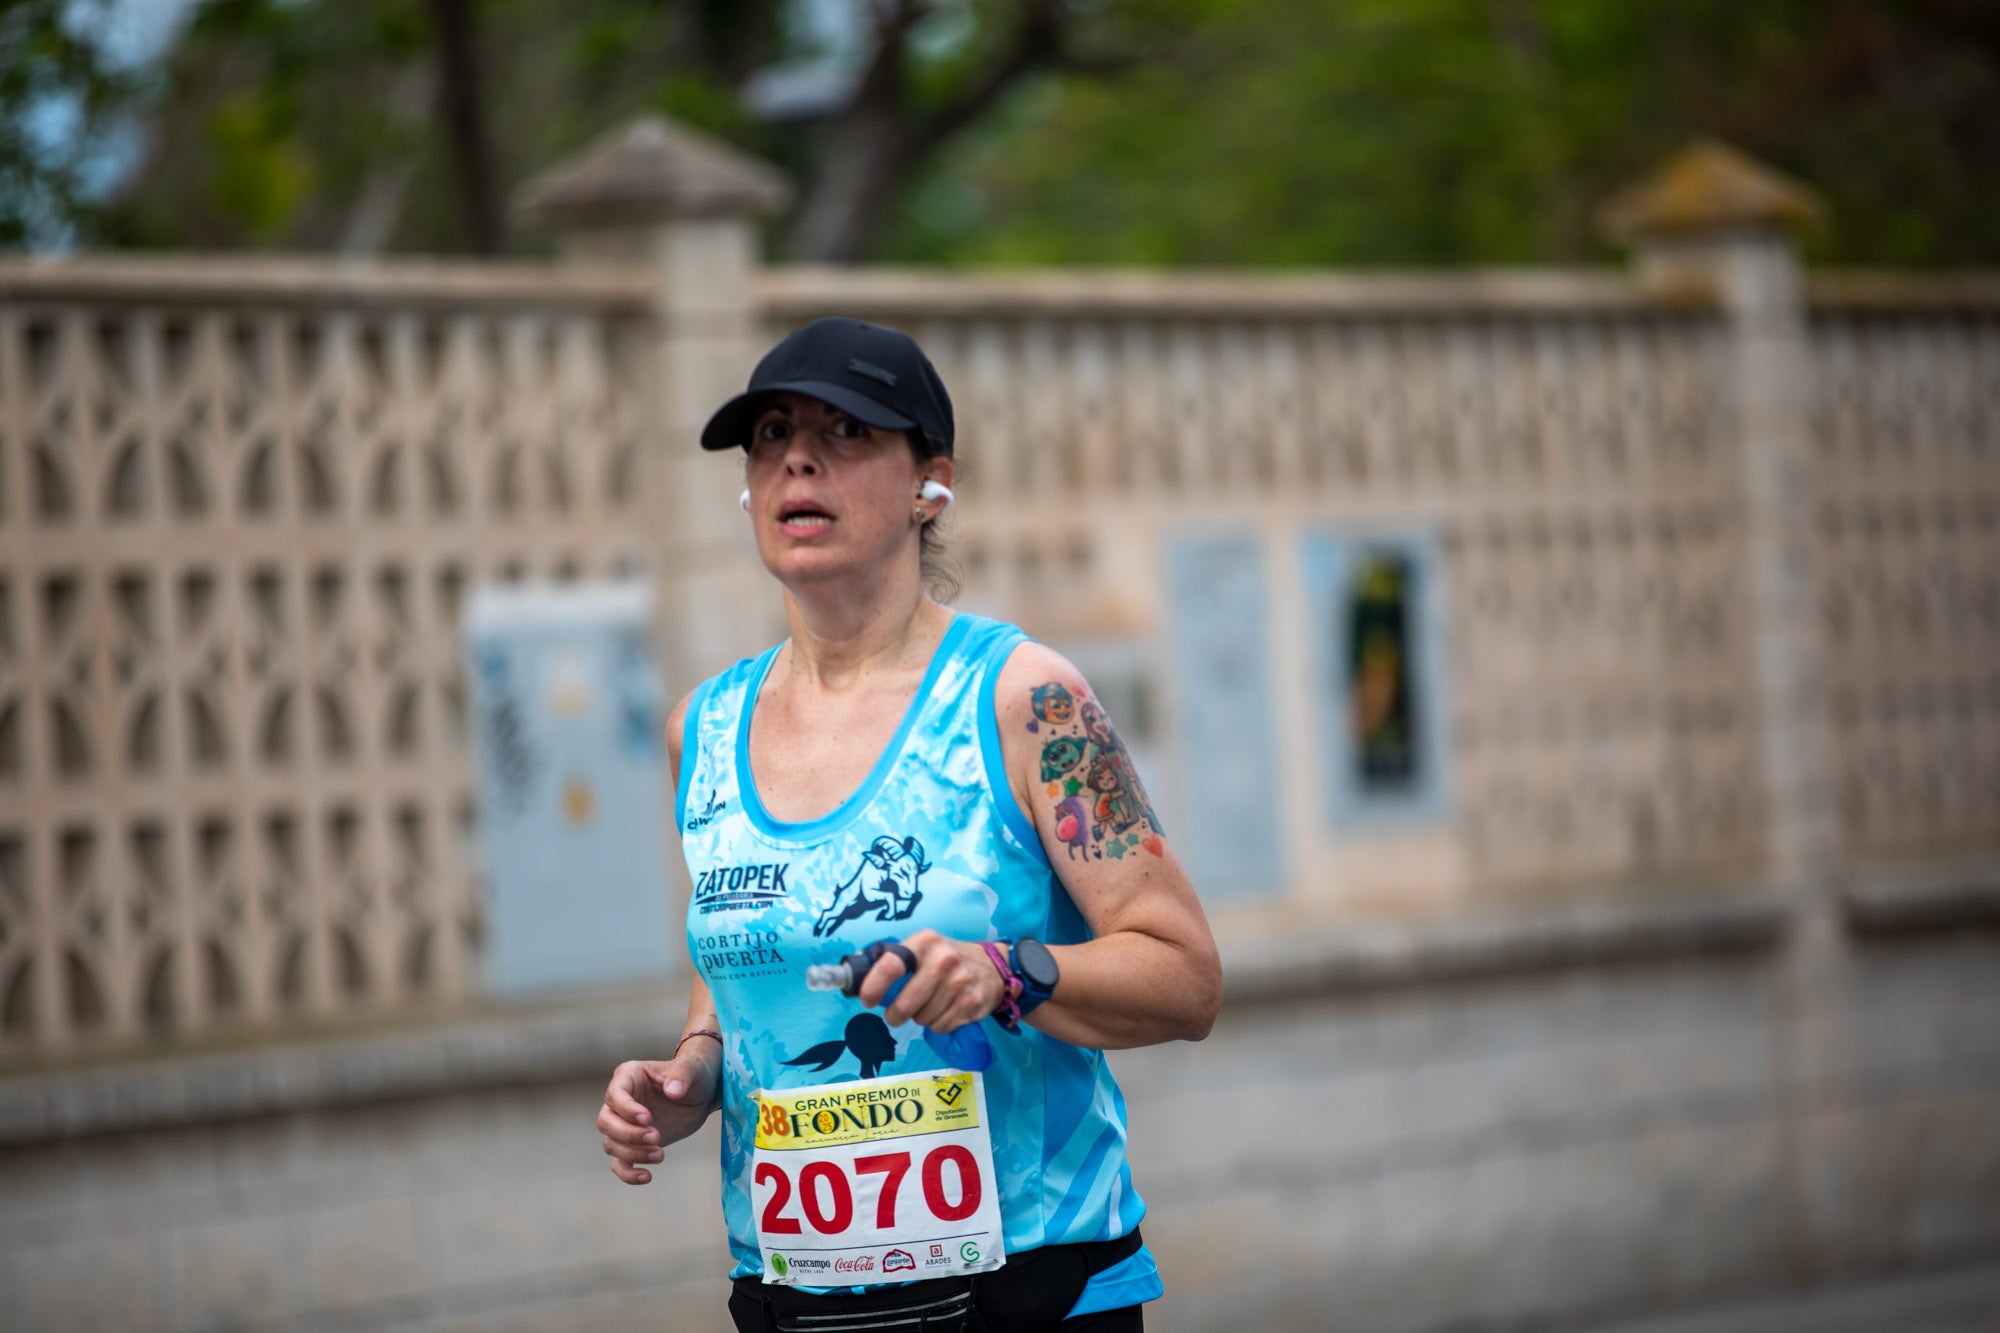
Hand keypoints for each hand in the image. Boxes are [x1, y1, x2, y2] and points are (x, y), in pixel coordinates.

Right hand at [597, 1044, 719, 1184]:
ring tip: (660, 1154)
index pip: (615, 1094)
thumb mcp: (692, 1068)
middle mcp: (620, 1101)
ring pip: (611, 1144)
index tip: (648, 1119)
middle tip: (656, 1137)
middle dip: (628, 1134)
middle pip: (606, 1122)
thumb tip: (673, 1091)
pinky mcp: (634, 1145)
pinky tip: (647, 1177)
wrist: (701, 1094)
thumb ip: (682, 1074)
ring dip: (632, 1153)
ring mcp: (624, 1124)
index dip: (627, 1109)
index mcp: (628, 1076)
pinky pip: (619, 1163)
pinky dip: (628, 1174)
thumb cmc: (694, 1074)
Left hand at [858, 930, 1005, 1034]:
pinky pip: (940, 1026)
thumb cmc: (947, 959)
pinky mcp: (972, 1002)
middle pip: (905, 1002)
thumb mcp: (923, 948)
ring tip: (929, 1005)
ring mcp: (960, 981)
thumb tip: (854, 978)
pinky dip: (937, 1024)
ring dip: (919, 1018)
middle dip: (894, 1015)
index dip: (873, 986)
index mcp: (925, 941)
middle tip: (895, 1015)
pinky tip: (946, 1010)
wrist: (993, 966)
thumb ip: (894, 960)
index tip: (866, 1000)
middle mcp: (944, 958)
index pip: (891, 965)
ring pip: (922, 1018)